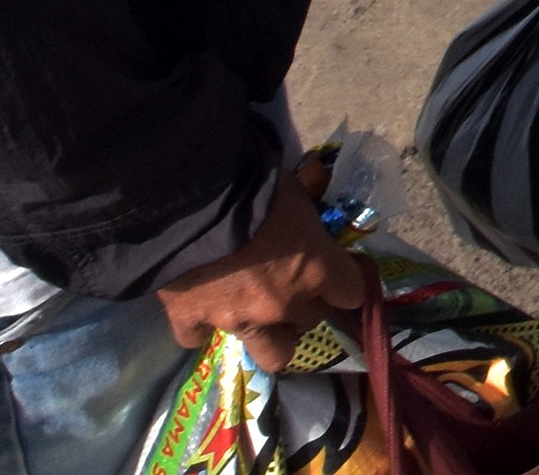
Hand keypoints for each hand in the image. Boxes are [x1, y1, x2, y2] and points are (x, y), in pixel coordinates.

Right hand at [155, 167, 368, 369]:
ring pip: (273, 355)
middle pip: (311, 321)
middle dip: (305, 305)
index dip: (345, 283)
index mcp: (315, 270)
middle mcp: (283, 304)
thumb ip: (308, 201)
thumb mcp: (293, 189)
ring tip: (259, 317)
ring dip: (271, 336)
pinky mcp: (193, 323)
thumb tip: (315, 184)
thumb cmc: (252, 188)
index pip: (351, 292)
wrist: (187, 206)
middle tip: (292, 287)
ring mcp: (238, 320)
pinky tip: (198, 310)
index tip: (337, 274)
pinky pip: (200, 338)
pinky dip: (200, 327)